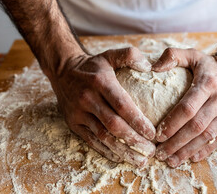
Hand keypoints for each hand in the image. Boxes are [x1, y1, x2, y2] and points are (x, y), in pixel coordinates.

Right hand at [48, 47, 155, 166]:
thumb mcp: (110, 55)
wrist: (62, 71)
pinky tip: (120, 158)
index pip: (122, 105)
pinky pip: (91, 141)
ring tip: (140, 161)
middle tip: (151, 152)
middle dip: (134, 141)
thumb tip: (150, 67)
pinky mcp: (73, 124)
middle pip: (113, 125)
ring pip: (103, 137)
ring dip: (123, 151)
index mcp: (100, 82)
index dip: (138, 121)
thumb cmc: (93, 66)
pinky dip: (106, 151)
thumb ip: (130, 55)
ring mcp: (79, 113)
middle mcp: (88, 99)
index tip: (153, 134)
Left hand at [153, 48, 216, 166]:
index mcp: (209, 83)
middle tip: (160, 153)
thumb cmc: (210, 65)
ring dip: (188, 151)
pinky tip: (191, 157)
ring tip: (171, 160)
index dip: (172, 124)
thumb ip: (173, 56)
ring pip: (207, 137)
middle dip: (176, 143)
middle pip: (196, 127)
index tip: (157, 135)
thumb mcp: (193, 55)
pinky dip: (204, 151)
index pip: (188, 108)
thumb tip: (153, 67)